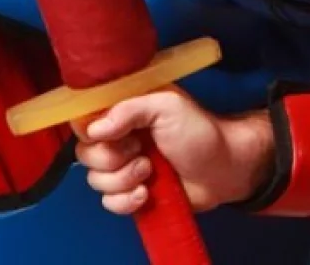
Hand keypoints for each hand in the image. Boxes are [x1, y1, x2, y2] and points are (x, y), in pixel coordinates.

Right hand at [74, 87, 274, 214]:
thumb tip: (95, 129)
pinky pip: (108, 203)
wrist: (224, 169)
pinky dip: (125, 201)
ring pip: (95, 180)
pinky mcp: (130, 192)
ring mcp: (124, 166)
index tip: (113, 135)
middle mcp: (119, 137)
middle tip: (141, 152)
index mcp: (125, 110)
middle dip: (112, 158)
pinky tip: (147, 194)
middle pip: (86, 153)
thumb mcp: (168, 106)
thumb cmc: (199, 132)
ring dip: (123, 179)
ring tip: (150, 172)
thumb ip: (129, 110)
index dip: (92, 131)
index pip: (85, 119)